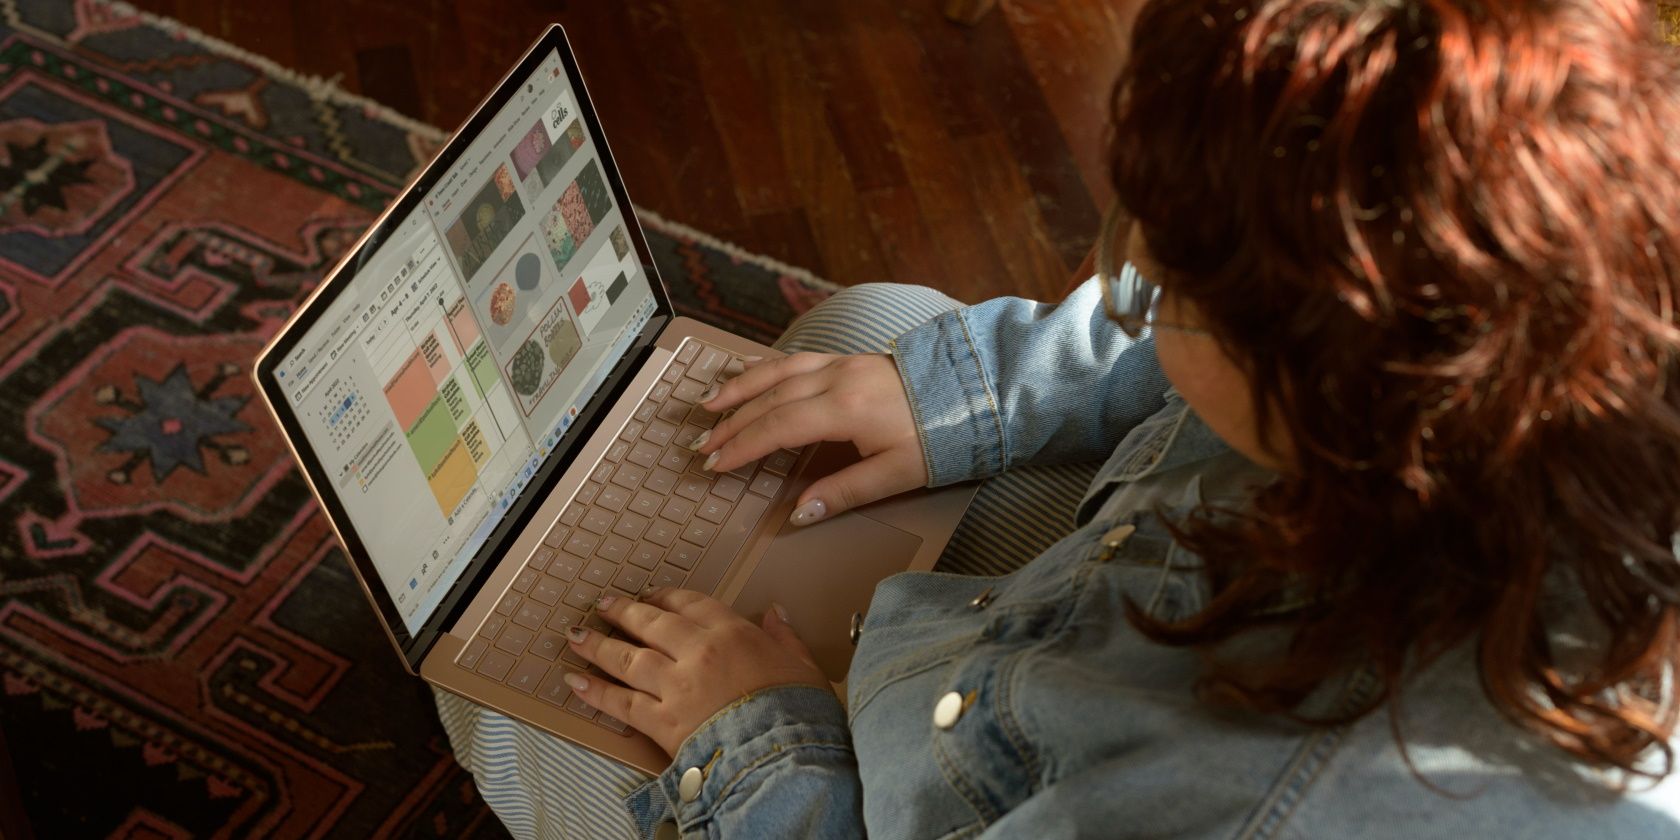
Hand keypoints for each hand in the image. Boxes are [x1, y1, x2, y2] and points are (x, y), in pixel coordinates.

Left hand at [562, 589, 828, 756]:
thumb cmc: (798, 714)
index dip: (665, 597)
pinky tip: (575, 682)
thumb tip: (775, 612)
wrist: (784, 756)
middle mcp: (698, 653)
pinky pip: (621, 703)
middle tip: (603, 605)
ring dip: (598, 646)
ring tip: (577, 636)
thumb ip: (785, 637)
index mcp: (733, 634)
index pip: (691, 605)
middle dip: (623, 612)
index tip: (649, 595)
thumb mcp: (803, 667)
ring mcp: (676, 687)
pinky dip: (596, 692)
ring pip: (628, 659)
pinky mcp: (662, 722)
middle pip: (651, 625)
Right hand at [692, 352, 926, 525]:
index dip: (742, 448)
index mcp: (845, 409)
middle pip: (769, 400)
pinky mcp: (850, 359)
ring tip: (709, 404)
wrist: (977, 391)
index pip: (777, 428)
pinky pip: (796, 358)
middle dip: (731, 424)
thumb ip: (844, 492)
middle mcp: (836, 379)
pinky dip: (766, 366)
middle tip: (703, 446)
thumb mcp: (896, 474)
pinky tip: (749, 370)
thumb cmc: (942, 436)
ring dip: (740, 390)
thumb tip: (799, 513)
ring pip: (777, 373)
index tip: (715, 465)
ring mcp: (842, 364)